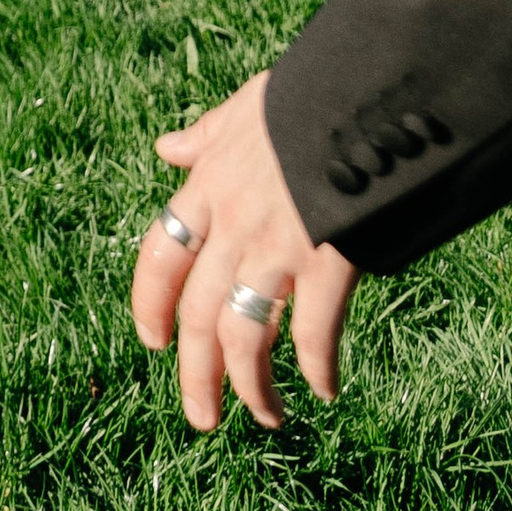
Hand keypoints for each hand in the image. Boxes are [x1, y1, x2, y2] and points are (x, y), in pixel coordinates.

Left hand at [131, 67, 360, 429]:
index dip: (149, 305)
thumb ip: (206, 136)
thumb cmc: (307, 96)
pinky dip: (316, 367)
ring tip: (264, 418)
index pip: (159, 256)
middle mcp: (231, 223)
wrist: (362, 91)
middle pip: (197, 315)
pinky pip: (313, 332)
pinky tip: (323, 388)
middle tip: (200, 419)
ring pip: (244, 336)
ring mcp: (276, 245)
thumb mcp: (244, 106)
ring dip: (251, 387)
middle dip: (196, 374)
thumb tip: (167, 147)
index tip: (151, 343)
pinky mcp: (326, 260)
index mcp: (207, 186)